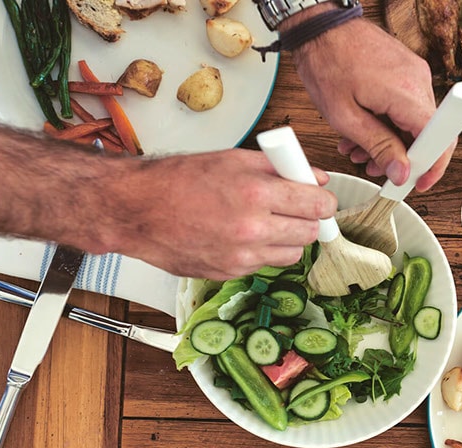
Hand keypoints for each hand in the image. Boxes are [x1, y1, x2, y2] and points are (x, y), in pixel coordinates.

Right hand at [97, 148, 336, 278]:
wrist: (136, 210)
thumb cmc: (177, 180)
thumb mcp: (232, 159)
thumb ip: (279, 167)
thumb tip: (315, 178)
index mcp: (256, 193)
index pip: (317, 204)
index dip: (324, 201)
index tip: (321, 199)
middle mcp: (252, 229)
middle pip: (311, 233)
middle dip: (309, 220)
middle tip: (296, 209)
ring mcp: (241, 256)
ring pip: (292, 254)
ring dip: (288, 239)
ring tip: (267, 222)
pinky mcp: (228, 274)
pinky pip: (263, 264)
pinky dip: (261, 251)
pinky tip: (241, 235)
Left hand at [291, 17, 449, 191]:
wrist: (320, 27)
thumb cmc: (326, 62)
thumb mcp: (345, 116)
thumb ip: (378, 146)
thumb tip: (401, 172)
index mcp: (406, 93)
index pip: (440, 139)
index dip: (433, 166)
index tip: (420, 182)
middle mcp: (417, 80)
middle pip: (427, 133)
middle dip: (403, 156)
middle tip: (376, 168)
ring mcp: (413, 72)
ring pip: (414, 121)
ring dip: (391, 140)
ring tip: (359, 149)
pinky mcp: (406, 70)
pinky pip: (406, 105)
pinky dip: (389, 122)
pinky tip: (364, 129)